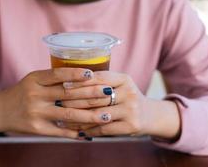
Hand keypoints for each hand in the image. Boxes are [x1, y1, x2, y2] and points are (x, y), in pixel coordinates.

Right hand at [0, 68, 122, 138]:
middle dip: (91, 94)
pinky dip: (76, 132)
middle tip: (109, 93)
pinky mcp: (36, 129)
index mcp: (35, 79)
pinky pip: (60, 131)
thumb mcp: (33, 80)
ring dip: (90, 115)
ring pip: (68, 114)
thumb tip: (84, 76)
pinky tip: (90, 132)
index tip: (93, 74)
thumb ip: (53, 78)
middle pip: (68, 94)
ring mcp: (36, 113)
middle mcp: (35, 95)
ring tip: (106, 115)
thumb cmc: (22, 92)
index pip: (58, 74)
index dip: (76, 74)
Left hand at [59, 71, 180, 138]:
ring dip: (78, 118)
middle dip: (74, 100)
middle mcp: (129, 93)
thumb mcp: (120, 85)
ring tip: (62, 119)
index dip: (80, 81)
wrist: (150, 115)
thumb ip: (101, 82)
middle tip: (57, 102)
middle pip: (96, 96)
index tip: (63, 84)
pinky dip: (89, 130)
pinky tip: (77, 130)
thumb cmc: (126, 98)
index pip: (99, 77)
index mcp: (124, 79)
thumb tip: (70, 81)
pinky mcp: (131, 126)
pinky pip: (104, 128)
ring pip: (98, 114)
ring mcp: (131, 110)